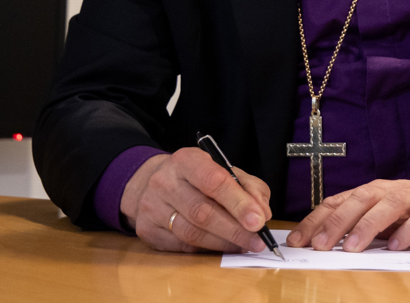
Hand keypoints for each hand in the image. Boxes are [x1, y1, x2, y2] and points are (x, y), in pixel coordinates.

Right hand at [120, 149, 271, 253]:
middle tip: (257, 240)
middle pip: (202, 212)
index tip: (259, 220)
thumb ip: (249, 188)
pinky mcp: (147, 229)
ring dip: (223, 243)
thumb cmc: (196, 177)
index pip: (214, 182)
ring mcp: (151, 207)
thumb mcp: (224, 170)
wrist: (152, 182)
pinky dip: (206, 249)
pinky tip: (221, 246)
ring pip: (191, 233)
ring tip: (244, 245)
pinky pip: (181, 246)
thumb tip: (262, 214)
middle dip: (235, 230)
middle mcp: (164, 182)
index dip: (239, 203)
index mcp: (186, 160)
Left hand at [287, 178, 409, 251]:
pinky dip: (407, 231)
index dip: (316, 221)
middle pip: (358, 201)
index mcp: (371, 193)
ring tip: (352, 248)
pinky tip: (395, 246)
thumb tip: (322, 244)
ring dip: (367, 226)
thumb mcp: (383, 219)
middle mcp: (389, 191)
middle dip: (337, 223)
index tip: (297, 241)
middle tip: (320, 245)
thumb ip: (358, 227)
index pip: (337, 202)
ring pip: (386, 207)